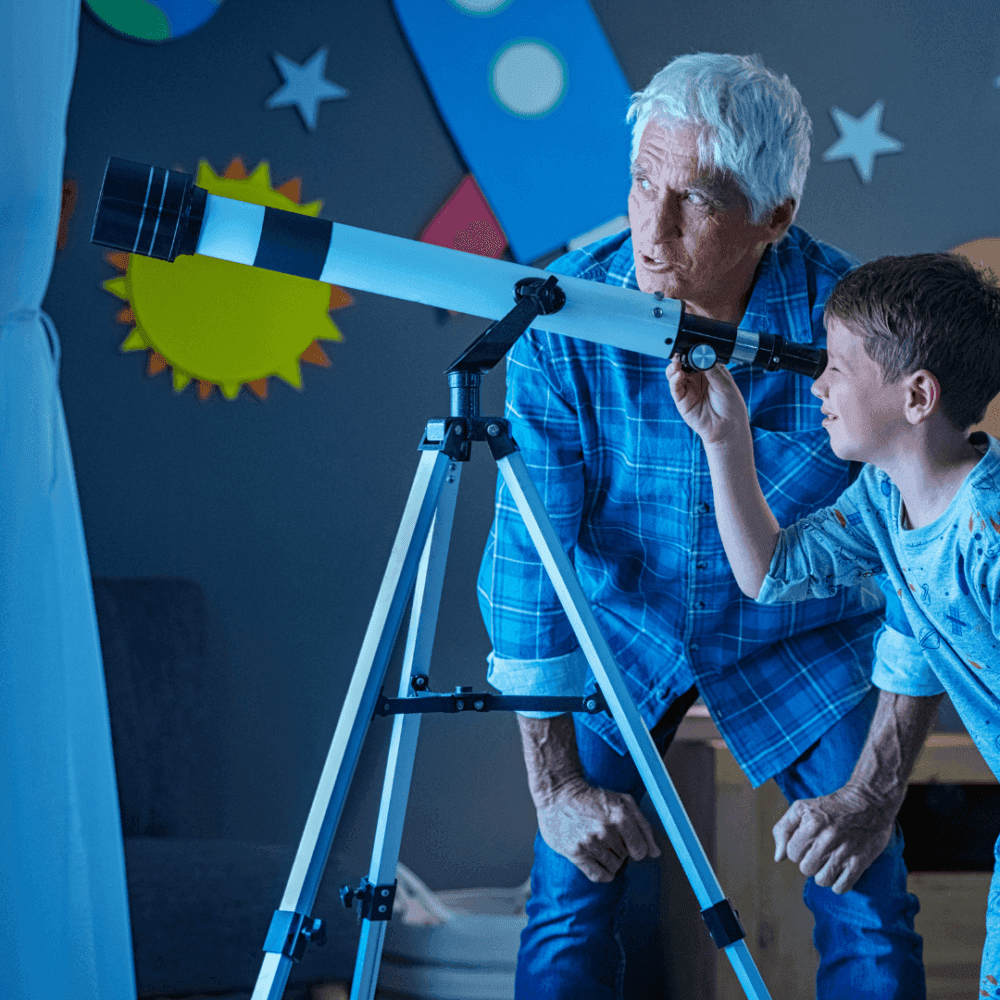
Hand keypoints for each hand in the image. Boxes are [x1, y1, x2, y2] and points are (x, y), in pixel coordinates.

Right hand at [535, 779, 660, 881]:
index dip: (635, 848)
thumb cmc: (594, 798)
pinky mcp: (575, 852)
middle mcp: (605, 830)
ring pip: (612, 868)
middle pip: (625, 858)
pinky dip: (602, 873)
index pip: (640, 850)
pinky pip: (597, 876)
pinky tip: (597, 861)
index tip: (627, 841)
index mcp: (620, 815)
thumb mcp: (623, 802)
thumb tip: (655, 853)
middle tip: (607, 836)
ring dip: (609, 860)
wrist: (559, 794)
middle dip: (620, 850)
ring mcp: (589, 842)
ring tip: (598, 844)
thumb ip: (643, 826)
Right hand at [666, 356, 747, 445]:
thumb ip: (712, 369)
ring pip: (675, 373)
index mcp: (709, 371)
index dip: (692, 350)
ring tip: (677, 363)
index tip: (690, 344)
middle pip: (683, 363)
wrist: (728, 428)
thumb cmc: (731, 406)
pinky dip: (674, 379)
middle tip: (680, 351)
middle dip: (679, 356)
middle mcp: (696, 378)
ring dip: (674, 366)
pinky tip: (678, 374)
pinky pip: (675, 387)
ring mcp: (688, 389)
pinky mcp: (682, 400)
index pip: (697, 356)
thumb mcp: (725, 384)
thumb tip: (702, 354)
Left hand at [773, 785, 895, 893]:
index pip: (791, 853)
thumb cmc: (831, 806)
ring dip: (823, 873)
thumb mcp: (801, 808)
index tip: (808, 841)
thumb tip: (778, 858)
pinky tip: (840, 870)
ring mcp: (845, 851)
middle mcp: (827, 838)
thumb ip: (783, 829)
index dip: (797, 849)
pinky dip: (838, 883)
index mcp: (811, 823)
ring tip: (829, 860)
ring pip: (822, 880)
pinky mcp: (860, 862)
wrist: (869, 802)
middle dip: (809, 861)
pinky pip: (841, 887)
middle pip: (805, 868)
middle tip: (819, 850)